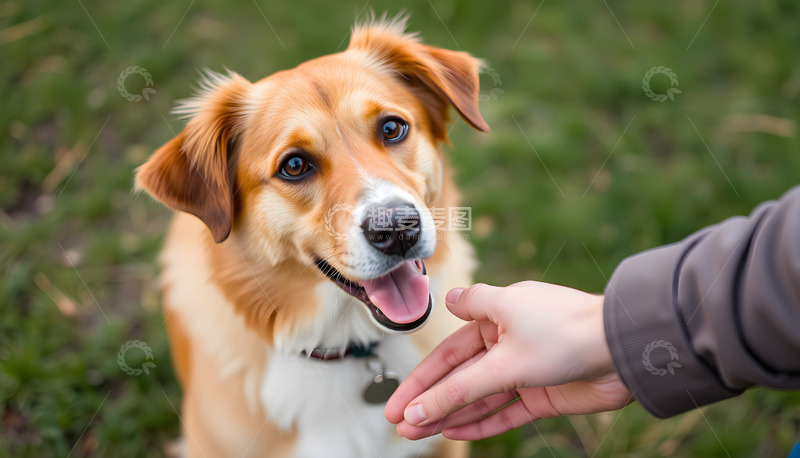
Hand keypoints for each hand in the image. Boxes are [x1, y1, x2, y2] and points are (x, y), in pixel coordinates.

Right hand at [384, 281, 632, 440]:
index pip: (446, 354)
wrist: (625, 349)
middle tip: (401, 425)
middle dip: (429, 402)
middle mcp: (507, 341)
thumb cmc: (567, 332)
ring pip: (479, 397)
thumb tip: (436, 326)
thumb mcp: (504, 355)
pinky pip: (505, 411)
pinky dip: (481, 422)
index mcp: (495, 316)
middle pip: (459, 378)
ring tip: (418, 434)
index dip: (420, 380)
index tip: (397, 403)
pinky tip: (456, 431)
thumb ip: (461, 375)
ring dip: (449, 415)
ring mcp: (524, 368)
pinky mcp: (543, 392)